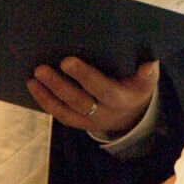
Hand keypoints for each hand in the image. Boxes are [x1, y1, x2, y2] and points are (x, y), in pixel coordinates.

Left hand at [27, 57, 158, 134]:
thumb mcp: (148, 81)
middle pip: (78, 100)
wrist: (133, 116)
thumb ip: (148, 72)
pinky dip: (45, 101)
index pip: (101, 88)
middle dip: (58, 84)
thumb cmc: (137, 88)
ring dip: (46, 94)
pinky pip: (59, 114)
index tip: (67, 61)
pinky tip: (33, 85)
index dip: (84, 76)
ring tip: (33, 77)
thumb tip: (149, 63)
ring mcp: (88, 120)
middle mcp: (103, 113)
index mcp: (120, 99)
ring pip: (64, 110)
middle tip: (41, 68)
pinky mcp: (78, 123)